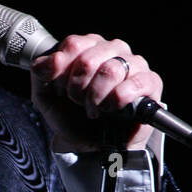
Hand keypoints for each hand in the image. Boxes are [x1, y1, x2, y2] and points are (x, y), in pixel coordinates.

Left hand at [30, 34, 162, 153]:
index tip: (60, 90)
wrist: (90, 147)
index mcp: (89, 46)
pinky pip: (137, 83)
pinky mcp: (151, 83)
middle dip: (77, 87)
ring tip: (94, 110)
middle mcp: (113, 50)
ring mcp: (134, 64)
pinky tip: (111, 109)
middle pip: (89, 58)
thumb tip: (48, 61)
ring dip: (96, 96)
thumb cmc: (73, 117)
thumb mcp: (46, 96)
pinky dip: (119, 98)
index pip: (74, 44)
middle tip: (78, 103)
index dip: (62, 70)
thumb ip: (40, 74)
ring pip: (111, 69)